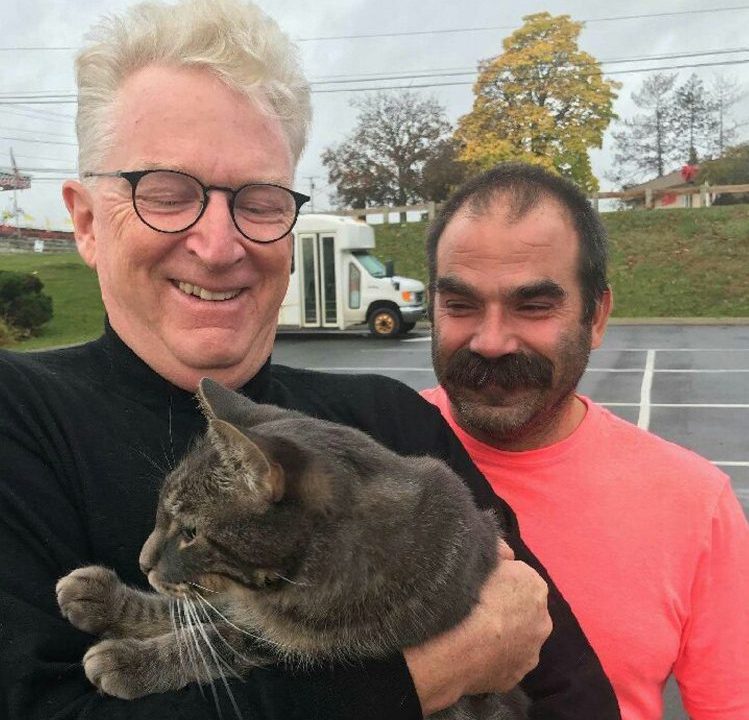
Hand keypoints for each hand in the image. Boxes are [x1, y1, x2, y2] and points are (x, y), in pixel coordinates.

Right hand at [403, 541, 550, 714]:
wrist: (458, 645)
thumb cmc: (469, 595)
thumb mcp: (484, 557)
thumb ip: (500, 551)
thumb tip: (507, 555)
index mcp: (535, 587)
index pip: (522, 579)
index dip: (502, 581)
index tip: (484, 585)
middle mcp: (543, 621)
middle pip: (525, 612)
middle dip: (509, 611)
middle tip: (480, 610)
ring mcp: (531, 653)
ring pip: (518, 640)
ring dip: (504, 637)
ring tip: (474, 635)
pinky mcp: (516, 677)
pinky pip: (505, 663)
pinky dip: (494, 659)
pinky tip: (474, 654)